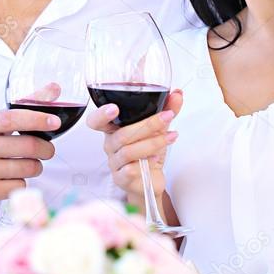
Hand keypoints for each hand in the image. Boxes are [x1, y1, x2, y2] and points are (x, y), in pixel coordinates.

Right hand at [0, 107, 56, 214]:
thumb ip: (21, 108)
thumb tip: (54, 89)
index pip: (12, 119)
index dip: (37, 119)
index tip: (55, 122)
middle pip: (27, 146)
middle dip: (46, 149)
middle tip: (48, 150)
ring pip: (28, 167)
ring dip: (35, 167)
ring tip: (25, 165)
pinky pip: (20, 186)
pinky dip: (21, 183)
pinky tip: (10, 179)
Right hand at [87, 90, 182, 206]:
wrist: (152, 178)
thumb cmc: (149, 150)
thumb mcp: (159, 128)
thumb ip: (167, 110)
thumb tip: (177, 94)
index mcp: (113, 129)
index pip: (96, 121)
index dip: (101, 114)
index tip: (114, 108)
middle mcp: (111, 144)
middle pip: (122, 134)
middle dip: (148, 124)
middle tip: (167, 117)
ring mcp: (114, 162)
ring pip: (128, 151)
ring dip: (153, 142)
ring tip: (171, 137)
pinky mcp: (121, 178)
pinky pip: (131, 170)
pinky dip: (147, 162)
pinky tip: (156, 157)